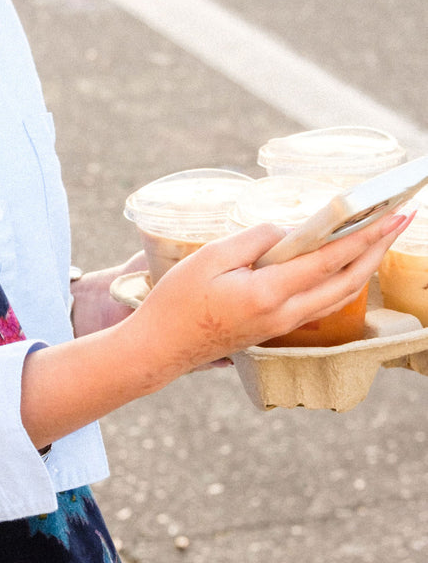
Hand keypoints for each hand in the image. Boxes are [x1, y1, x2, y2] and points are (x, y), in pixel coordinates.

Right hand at [20, 208, 411, 450]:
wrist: (161, 349)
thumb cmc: (177, 302)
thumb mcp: (210, 258)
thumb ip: (254, 240)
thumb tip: (286, 231)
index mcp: (269, 293)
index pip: (330, 260)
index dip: (365, 234)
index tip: (393, 213)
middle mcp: (283, 313)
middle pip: (347, 280)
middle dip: (377, 248)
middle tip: (401, 219)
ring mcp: (281, 325)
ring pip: (337, 295)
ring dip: (364, 266)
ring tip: (380, 239)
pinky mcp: (273, 328)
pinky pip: (320, 303)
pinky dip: (341, 281)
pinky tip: (344, 266)